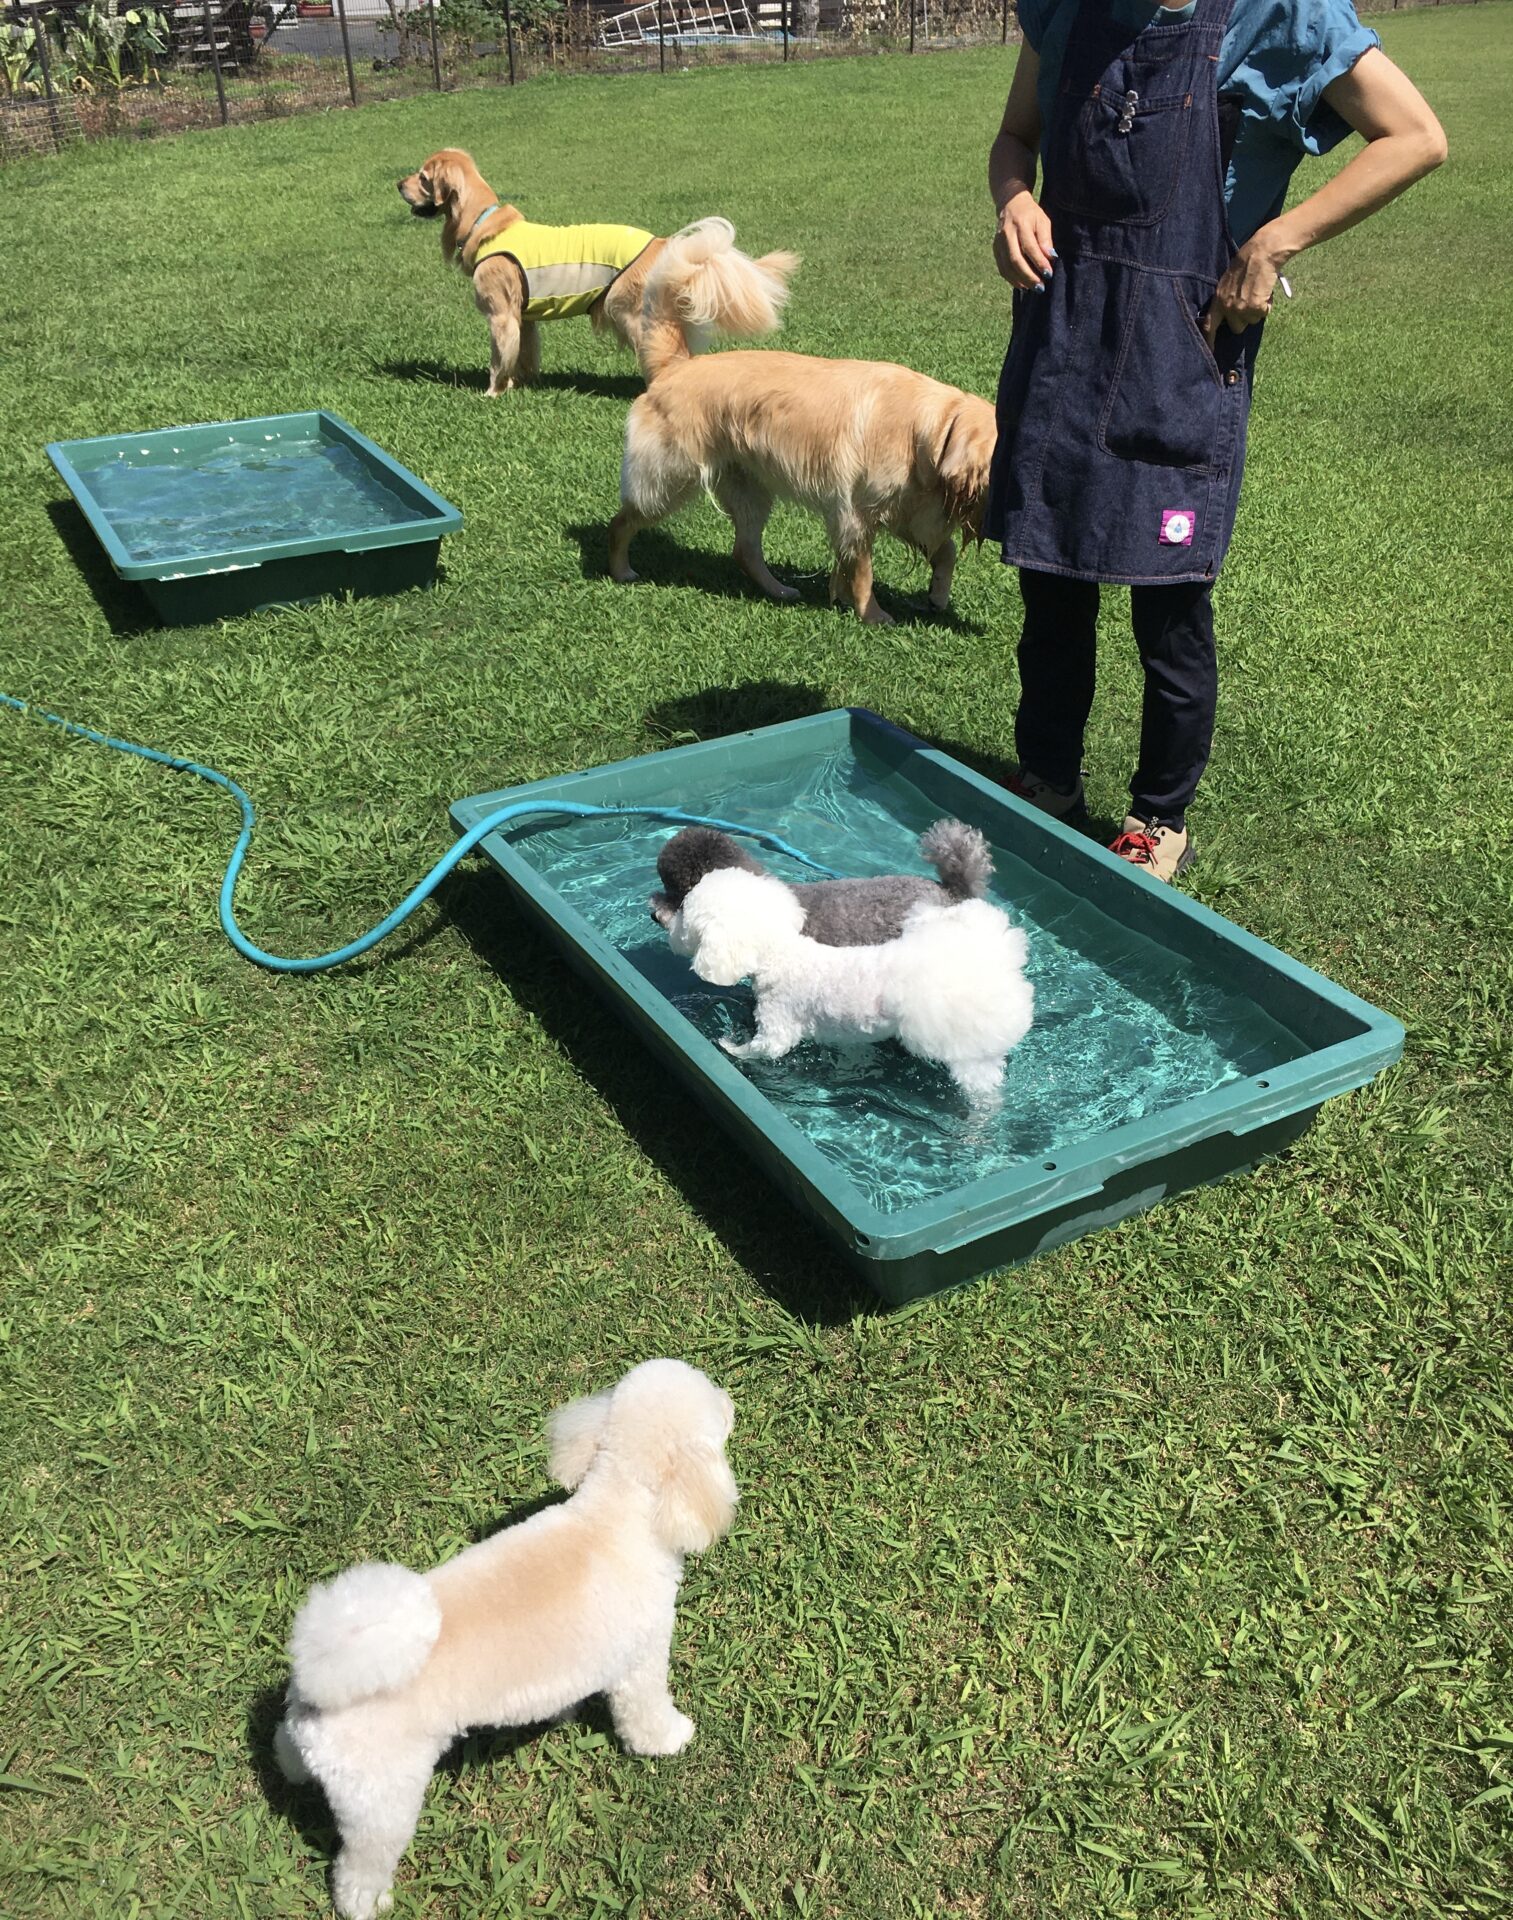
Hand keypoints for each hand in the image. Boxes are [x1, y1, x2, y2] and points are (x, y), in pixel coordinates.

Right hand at [994, 190, 1055, 291]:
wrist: (1010, 204)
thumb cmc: (1031, 214)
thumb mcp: (1042, 221)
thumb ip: (1046, 239)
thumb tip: (1050, 257)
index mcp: (1021, 224)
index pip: (1030, 247)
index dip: (1039, 262)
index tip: (1048, 274)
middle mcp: (1007, 234)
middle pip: (1016, 260)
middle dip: (1028, 276)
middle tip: (1040, 287)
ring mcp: (999, 242)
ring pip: (1007, 266)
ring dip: (1020, 280)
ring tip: (1032, 288)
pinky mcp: (995, 249)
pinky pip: (1002, 268)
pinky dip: (1011, 279)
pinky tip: (1021, 285)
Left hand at [1204, 228, 1289, 343]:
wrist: (1260, 254)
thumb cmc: (1245, 265)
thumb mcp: (1226, 283)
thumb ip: (1224, 300)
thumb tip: (1227, 317)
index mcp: (1217, 301)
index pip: (1208, 326)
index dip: (1209, 341)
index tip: (1210, 353)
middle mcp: (1228, 308)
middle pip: (1236, 328)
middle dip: (1244, 318)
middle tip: (1249, 301)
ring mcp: (1242, 309)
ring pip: (1251, 321)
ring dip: (1256, 311)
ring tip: (1257, 292)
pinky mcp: (1256, 307)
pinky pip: (1263, 314)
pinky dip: (1267, 305)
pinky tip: (1265, 291)